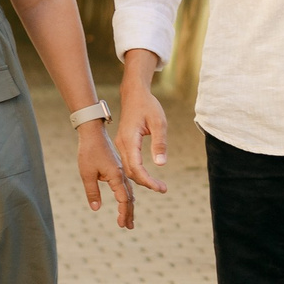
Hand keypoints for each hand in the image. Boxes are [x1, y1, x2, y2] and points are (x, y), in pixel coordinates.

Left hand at [78, 122, 135, 228]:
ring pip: (128, 192)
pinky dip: (126, 196)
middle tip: (129, 227)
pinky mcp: (117, 168)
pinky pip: (124, 185)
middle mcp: (122, 175)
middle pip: (129, 198)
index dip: (124, 213)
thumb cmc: (89, 151)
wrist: (93, 133)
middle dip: (129, 213)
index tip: (122, 225)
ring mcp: (120, 171)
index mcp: (116, 176)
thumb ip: (92, 192)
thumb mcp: (87, 174)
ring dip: (129, 206)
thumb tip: (96, 208)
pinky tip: (124, 200)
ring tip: (128, 218)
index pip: (123, 200)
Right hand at [113, 77, 168, 193]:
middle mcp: (121, 144)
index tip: (160, 188)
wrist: (134, 94)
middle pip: (130, 171)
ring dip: (141, 179)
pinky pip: (128, 162)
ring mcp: (120, 144)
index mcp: (129, 140)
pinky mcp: (123, 143)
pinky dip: (137, 172)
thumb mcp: (159, 123)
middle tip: (162, 189)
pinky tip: (148, 176)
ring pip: (128, 168)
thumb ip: (159, 143)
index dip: (147, 180)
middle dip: (146, 183)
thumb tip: (160, 164)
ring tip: (158, 185)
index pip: (136, 167)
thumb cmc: (148, 106)